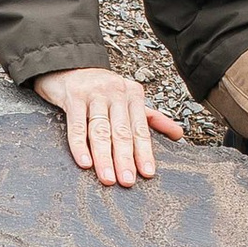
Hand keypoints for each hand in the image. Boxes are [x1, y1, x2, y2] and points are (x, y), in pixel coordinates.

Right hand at [31, 66, 182, 187]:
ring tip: (108, 179)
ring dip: (104, 157)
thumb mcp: (129, 99)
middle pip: (121, 131)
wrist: (69, 65)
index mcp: (133, 95)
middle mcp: (116, 93)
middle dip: (125, 159)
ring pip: (100, 130)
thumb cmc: (101, 89)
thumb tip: (178, 135)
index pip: (140, 129)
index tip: (147, 173)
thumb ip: (152, 118)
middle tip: (127, 181)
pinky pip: (76, 125)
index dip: (144, 152)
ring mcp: (94, 94)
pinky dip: (79, 145)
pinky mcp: (73, 97)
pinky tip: (84, 162)